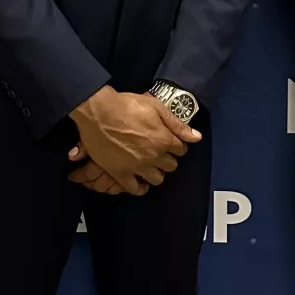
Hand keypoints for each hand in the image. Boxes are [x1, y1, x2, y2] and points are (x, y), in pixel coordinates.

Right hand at [69, 87, 200, 196]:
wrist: (97, 111)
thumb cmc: (126, 105)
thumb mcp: (156, 107)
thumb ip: (177, 124)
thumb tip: (196, 137)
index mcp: (163, 140)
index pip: (181, 150)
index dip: (177, 145)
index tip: (170, 142)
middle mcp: (153, 156)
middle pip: (171, 166)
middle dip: (168, 158)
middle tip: (159, 152)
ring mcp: (136, 167)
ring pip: (157, 179)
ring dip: (156, 172)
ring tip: (150, 165)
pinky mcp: (120, 173)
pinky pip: (135, 189)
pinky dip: (140, 188)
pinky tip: (140, 181)